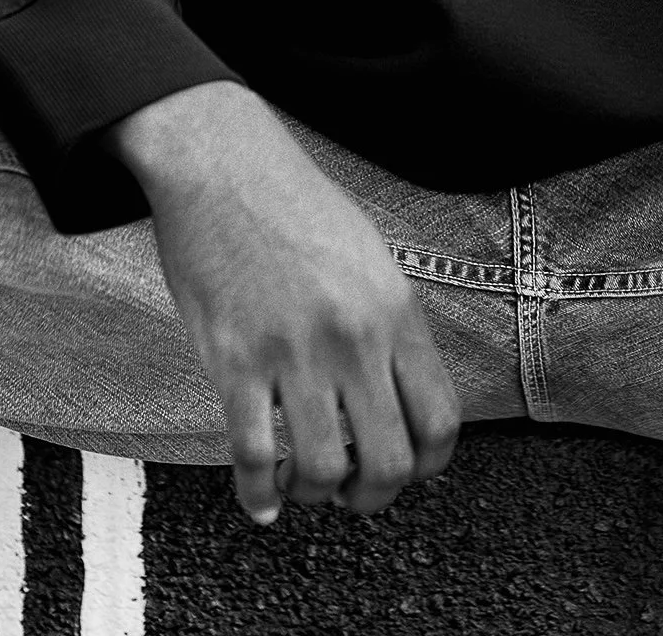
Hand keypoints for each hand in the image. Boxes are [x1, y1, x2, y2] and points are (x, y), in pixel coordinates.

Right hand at [101, 82, 460, 522]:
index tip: (404, 471)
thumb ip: (388, 325)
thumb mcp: (367, 256)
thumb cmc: (294, 206)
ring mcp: (295, 350)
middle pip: (389, 462)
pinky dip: (258, 494)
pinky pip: (252, 454)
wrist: (222, 163)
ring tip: (302, 482)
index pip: (440, 420)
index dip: (427, 465)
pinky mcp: (235, 359)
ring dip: (314, 493)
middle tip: (351, 493)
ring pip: (322, 470)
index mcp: (395, 309)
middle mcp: (354, 336)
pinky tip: (260, 500)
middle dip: (372, 497)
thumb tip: (401, 395)